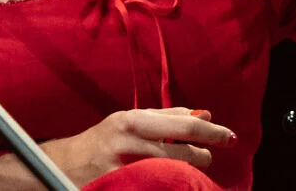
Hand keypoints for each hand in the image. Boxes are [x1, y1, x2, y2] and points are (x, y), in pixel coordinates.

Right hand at [41, 107, 235, 184]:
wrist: (65, 164)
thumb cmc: (104, 139)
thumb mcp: (131, 120)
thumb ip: (167, 116)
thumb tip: (204, 113)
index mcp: (133, 120)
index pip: (184, 124)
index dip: (211, 131)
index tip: (230, 136)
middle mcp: (129, 143)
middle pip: (183, 152)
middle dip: (203, 156)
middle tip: (206, 156)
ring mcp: (125, 168)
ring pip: (174, 172)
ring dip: (189, 172)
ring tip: (190, 170)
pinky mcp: (122, 186)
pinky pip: (158, 185)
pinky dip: (171, 182)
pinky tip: (172, 180)